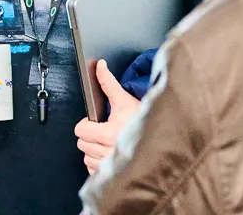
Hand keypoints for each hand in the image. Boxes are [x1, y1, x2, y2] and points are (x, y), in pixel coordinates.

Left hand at [74, 60, 140, 174]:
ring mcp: (110, 166)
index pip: (80, 131)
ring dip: (94, 150)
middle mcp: (108, 152)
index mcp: (108, 134)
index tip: (95, 122)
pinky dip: (98, 164)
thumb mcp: (125, 100)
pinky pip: (93, 171)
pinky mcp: (112, 176)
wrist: (162, 137)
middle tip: (104, 131)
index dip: (86, 124)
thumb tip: (100, 66)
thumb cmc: (144, 121)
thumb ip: (108, 83)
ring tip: (109, 143)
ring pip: (87, 157)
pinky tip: (110, 154)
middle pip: (82, 143)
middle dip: (90, 136)